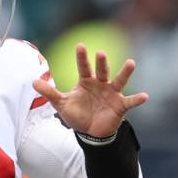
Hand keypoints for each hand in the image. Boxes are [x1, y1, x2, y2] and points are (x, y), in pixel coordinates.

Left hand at [32, 43, 148, 136]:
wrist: (90, 132)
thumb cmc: (77, 114)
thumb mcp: (61, 104)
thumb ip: (49, 92)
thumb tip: (32, 82)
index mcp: (86, 82)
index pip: (83, 67)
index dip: (82, 57)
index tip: (80, 45)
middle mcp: (100, 84)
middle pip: (101, 71)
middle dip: (102, 62)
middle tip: (101, 53)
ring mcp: (112, 94)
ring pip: (119, 81)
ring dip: (125, 73)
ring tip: (131, 63)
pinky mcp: (120, 106)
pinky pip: (130, 101)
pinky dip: (137, 99)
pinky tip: (145, 96)